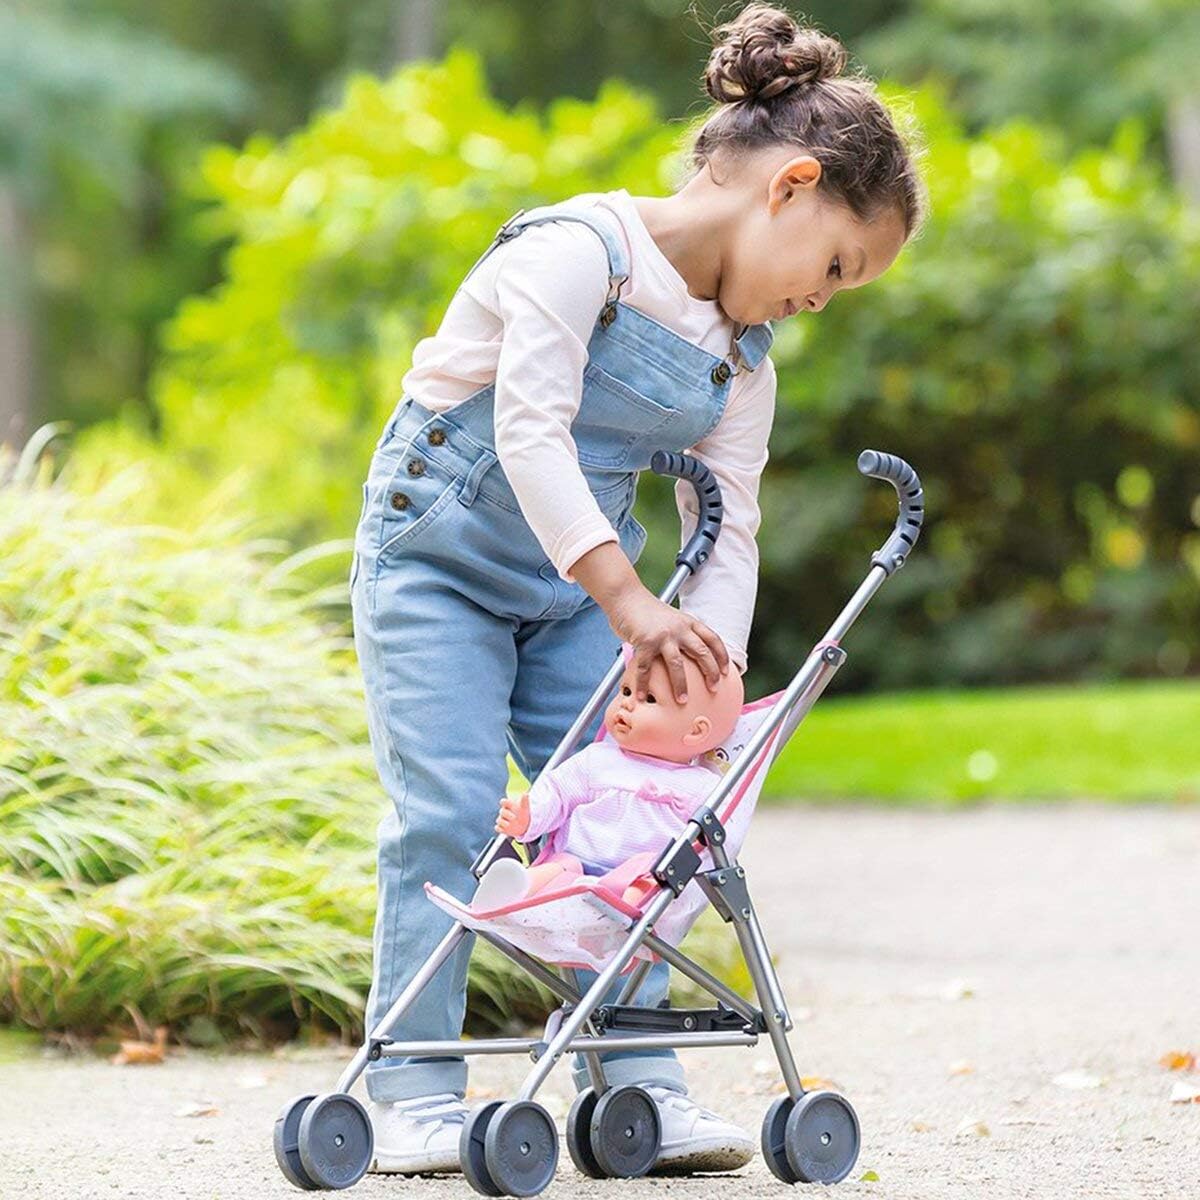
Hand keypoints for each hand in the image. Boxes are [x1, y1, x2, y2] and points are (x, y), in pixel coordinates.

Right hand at [495, 792, 530, 838]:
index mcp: (509, 805)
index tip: (510, 805)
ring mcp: (502, 820)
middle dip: (507, 814)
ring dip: (504, 822)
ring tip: (511, 824)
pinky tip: (507, 829)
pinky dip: (501, 829)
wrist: (524, 825)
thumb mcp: (524, 807)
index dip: (505, 802)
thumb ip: (524, 801)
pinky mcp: (501, 828)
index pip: (503, 801)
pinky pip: (497, 828)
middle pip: (502, 811)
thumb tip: (525, 794)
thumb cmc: (522, 814)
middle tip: (514, 817)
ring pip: (499, 820)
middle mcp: (504, 812)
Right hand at [565, 541, 728, 702]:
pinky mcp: (644, 642)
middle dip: (710, 673)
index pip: (713, 639)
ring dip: (681, 685)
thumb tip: (688, 655)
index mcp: (688, 622)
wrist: (625, 596)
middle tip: (713, 688)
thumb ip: (681, 633)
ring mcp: (662, 635)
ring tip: (682, 700)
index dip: (722, 656)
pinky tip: (643, 696)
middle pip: (701, 653)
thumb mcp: (672, 618)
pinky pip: (646, 668)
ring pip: (677, 664)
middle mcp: (679, 628)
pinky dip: (644, 684)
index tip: (726, 672)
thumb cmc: (646, 610)